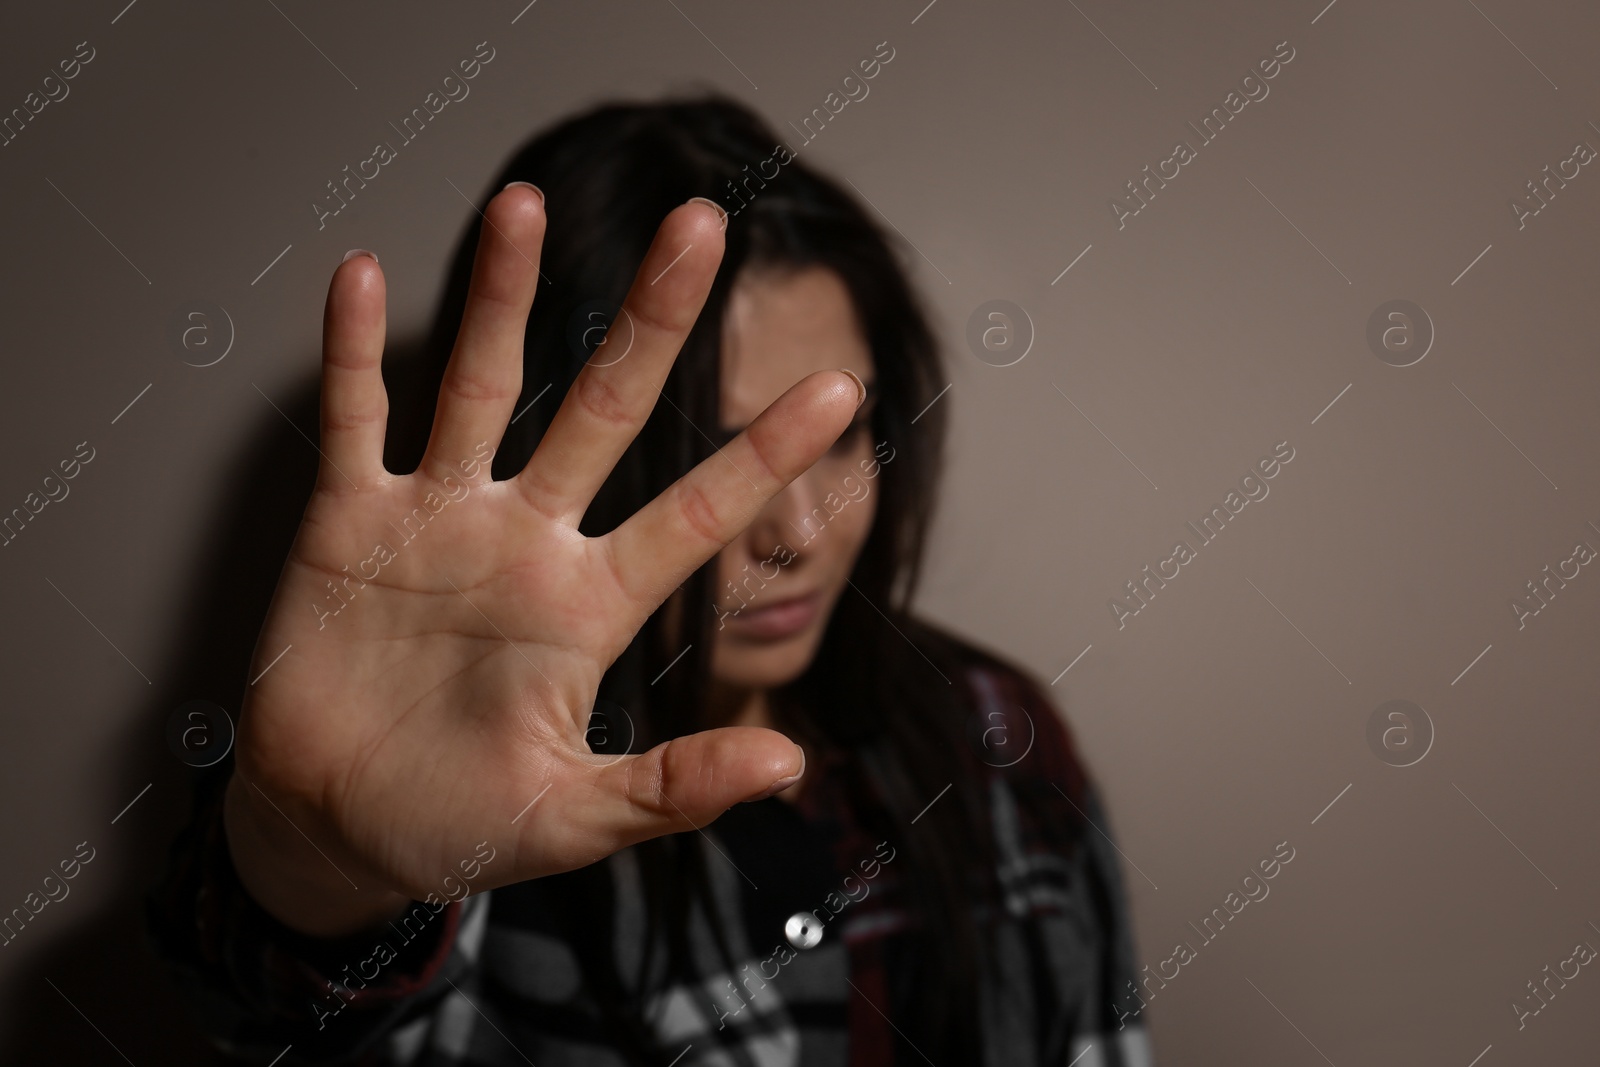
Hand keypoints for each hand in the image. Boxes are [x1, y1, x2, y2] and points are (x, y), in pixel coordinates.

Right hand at [224, 187, 862, 936]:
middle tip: (701, 225)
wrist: (337, 826)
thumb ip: (672, 789)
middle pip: (604, 409)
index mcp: (591, 606)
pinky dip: (355, 354)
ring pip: (481, 388)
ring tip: (525, 202)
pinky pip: (355, 422)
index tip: (842, 387)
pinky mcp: (349, 523)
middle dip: (652, 321)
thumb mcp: (574, 820)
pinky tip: (367, 276)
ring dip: (503, 299)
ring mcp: (439, 522)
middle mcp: (527, 540)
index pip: (695, 513)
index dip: (765, 453)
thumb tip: (791, 766)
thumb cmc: (460, 823)